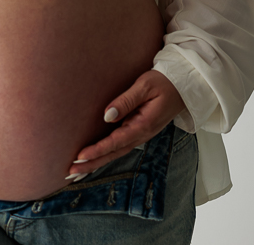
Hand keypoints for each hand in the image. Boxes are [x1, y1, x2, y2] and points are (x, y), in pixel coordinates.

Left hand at [64, 71, 185, 181]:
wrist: (182, 85)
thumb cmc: (164, 82)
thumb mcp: (145, 86)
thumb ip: (126, 101)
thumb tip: (107, 115)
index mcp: (143, 125)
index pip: (116, 142)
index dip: (97, 150)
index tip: (80, 156)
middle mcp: (141, 134)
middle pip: (113, 153)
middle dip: (92, 164)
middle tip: (70, 172)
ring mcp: (140, 134)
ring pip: (115, 152)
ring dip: (96, 162)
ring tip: (76, 170)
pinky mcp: (138, 130)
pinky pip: (119, 146)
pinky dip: (105, 154)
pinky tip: (94, 158)